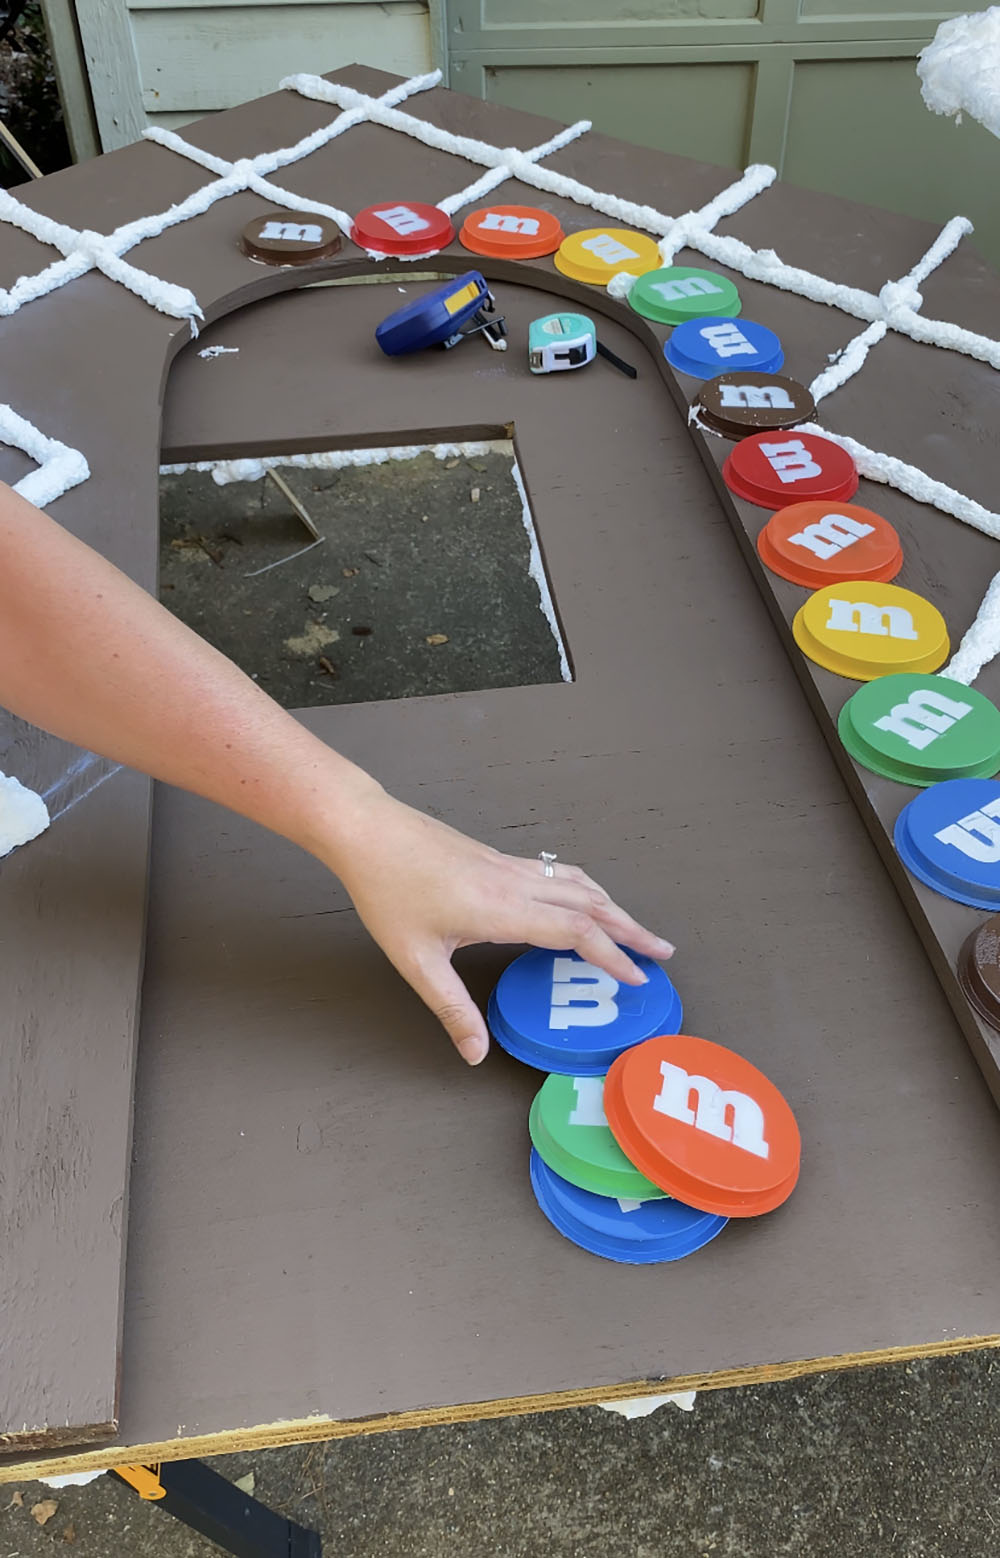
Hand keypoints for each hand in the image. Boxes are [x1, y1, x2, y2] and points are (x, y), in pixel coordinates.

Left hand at [324, 790, 674, 1065]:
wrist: (368, 829)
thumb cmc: (387, 890)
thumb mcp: (415, 961)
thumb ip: (451, 1009)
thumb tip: (476, 1054)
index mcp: (502, 909)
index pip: (576, 932)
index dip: (612, 956)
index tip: (639, 978)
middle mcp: (515, 883)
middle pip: (591, 903)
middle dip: (631, 929)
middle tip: (664, 951)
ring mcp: (508, 866)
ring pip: (577, 882)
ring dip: (613, 905)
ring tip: (635, 928)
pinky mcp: (497, 858)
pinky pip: (557, 873)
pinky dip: (585, 888)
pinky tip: (584, 897)